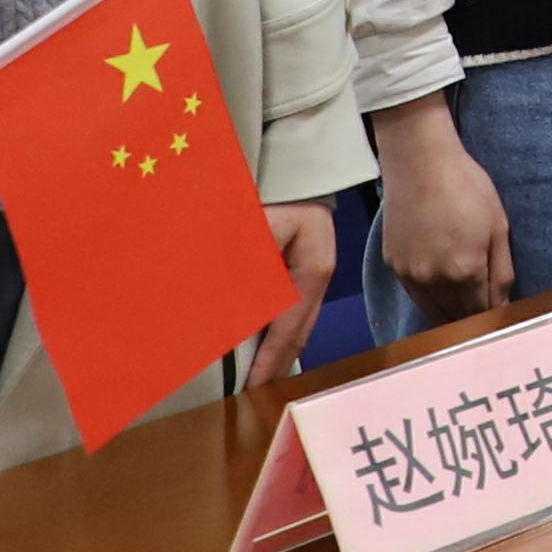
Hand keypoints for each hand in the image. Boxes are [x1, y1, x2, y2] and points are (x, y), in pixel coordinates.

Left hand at [247, 201, 338, 383]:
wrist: (279, 157)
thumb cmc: (264, 193)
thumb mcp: (251, 237)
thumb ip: (244, 284)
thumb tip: (232, 332)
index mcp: (313, 267)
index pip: (290, 325)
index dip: (271, 359)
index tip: (254, 388)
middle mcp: (319, 271)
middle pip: (300, 326)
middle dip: (278, 361)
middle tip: (254, 394)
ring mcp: (312, 266)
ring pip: (295, 317)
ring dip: (276, 346)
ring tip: (257, 377)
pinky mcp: (299, 261)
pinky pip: (287, 303)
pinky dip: (273, 325)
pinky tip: (260, 342)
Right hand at [369, 97, 513, 325]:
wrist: (420, 162)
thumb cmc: (467, 188)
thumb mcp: (498, 227)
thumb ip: (501, 271)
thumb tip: (503, 305)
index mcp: (466, 270)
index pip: (481, 311)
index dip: (492, 316)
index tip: (499, 317)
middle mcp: (434, 280)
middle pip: (455, 317)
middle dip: (471, 318)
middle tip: (483, 313)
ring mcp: (409, 274)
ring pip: (432, 310)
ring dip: (449, 313)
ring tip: (463, 308)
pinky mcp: (392, 265)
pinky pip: (414, 294)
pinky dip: (429, 297)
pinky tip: (440, 288)